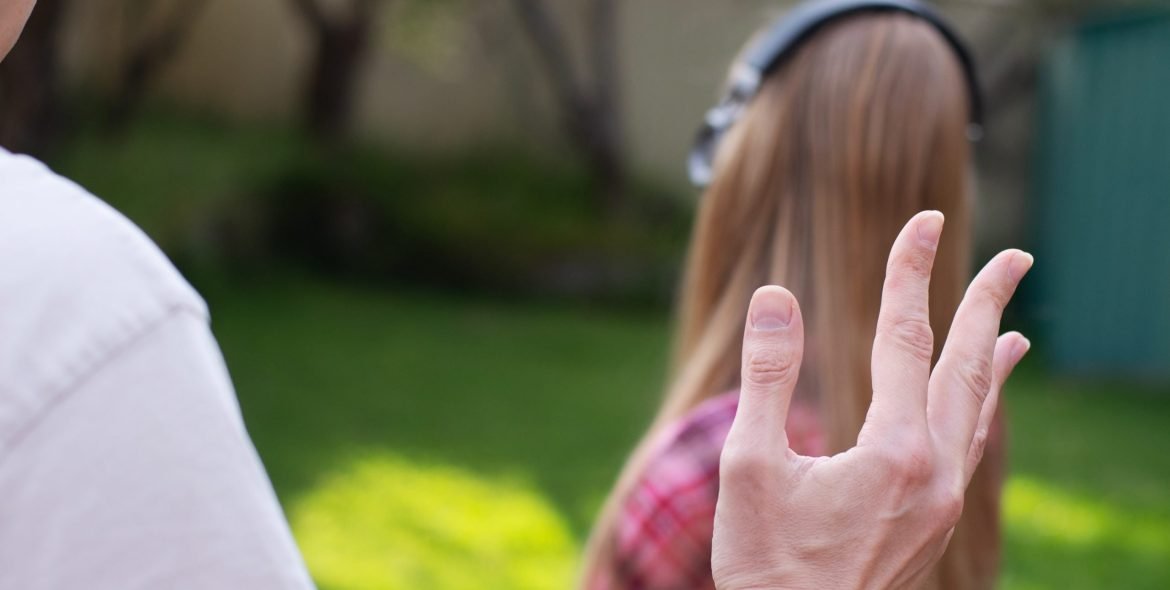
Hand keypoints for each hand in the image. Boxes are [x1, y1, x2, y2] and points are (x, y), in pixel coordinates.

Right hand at [711, 211, 1031, 589]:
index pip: (905, 339)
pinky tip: (979, 408)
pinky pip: (969, 450)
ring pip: (978, 413)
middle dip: (987, 305)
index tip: (925, 222)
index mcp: (892, 450)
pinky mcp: (933, 525)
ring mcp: (940, 502)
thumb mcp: (752, 466)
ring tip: (1017, 329)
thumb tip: (777, 297)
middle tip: (1016, 258)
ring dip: (994, 361)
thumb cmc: (767, 565)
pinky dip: (981, 411)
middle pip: (968, 368)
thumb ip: (769, 377)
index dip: (911, 274)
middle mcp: (932, 472)